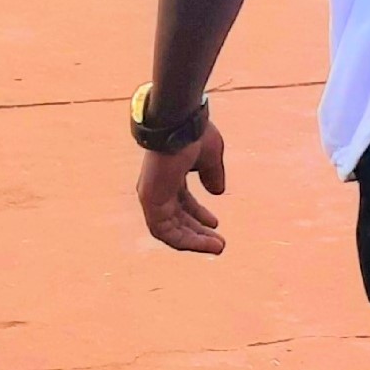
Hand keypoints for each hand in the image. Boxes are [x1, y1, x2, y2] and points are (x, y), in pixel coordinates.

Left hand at [136, 117, 227, 255]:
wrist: (180, 123)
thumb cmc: (194, 134)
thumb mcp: (210, 157)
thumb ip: (212, 174)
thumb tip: (217, 191)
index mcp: (170, 176)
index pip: (182, 203)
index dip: (199, 216)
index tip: (216, 224)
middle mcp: (159, 187)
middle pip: (177, 218)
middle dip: (198, 232)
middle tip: (219, 243)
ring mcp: (152, 195)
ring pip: (170, 229)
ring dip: (193, 241)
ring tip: (217, 247)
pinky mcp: (150, 201)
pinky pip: (164, 231)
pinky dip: (184, 240)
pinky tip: (204, 243)